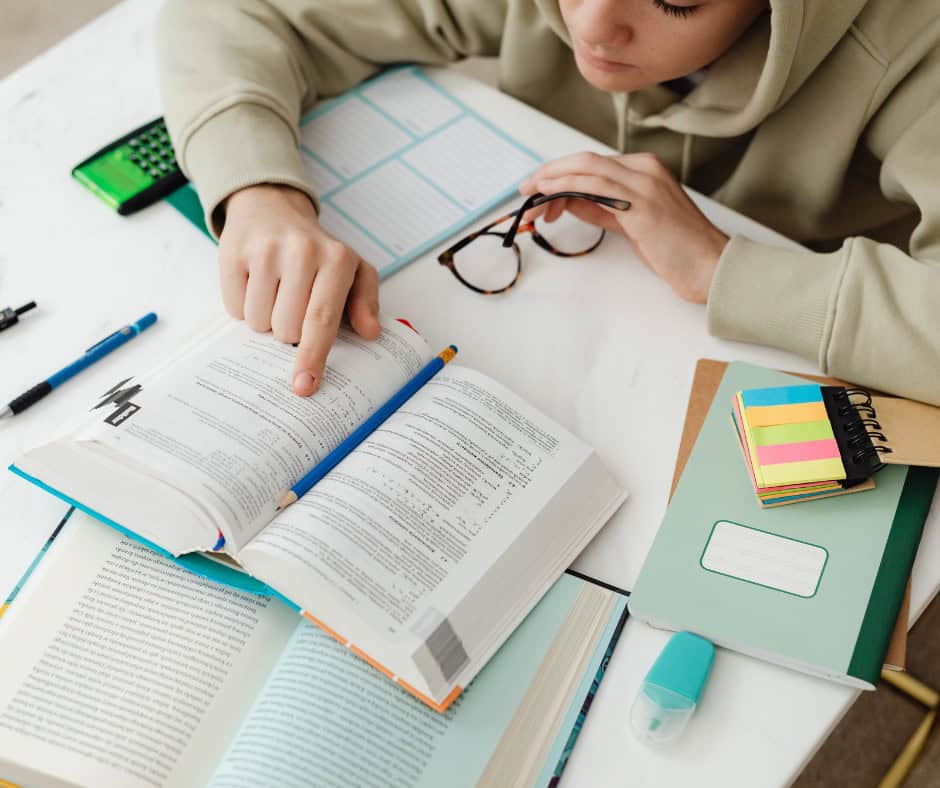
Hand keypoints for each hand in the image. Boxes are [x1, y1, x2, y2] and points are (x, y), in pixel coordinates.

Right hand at [219, 184, 380, 395]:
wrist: (272, 208)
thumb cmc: (318, 252)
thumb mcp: (353, 270)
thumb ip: (366, 302)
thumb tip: (371, 332)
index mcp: (336, 259)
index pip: (322, 319)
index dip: (313, 356)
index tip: (304, 385)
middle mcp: (301, 251)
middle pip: (287, 329)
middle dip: (289, 331)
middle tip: (294, 306)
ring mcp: (265, 251)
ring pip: (258, 323)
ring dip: (266, 320)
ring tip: (276, 292)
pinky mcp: (233, 253)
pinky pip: (234, 309)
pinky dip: (244, 307)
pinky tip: (255, 284)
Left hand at [519, 152, 728, 302]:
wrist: (710, 266)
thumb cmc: (676, 250)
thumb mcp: (632, 223)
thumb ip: (603, 208)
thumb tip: (570, 201)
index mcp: (646, 170)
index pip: (593, 164)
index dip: (561, 173)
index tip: (539, 189)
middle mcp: (645, 169)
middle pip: (585, 161)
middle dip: (550, 172)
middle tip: (525, 188)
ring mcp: (644, 183)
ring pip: (587, 168)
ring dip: (552, 179)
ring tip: (531, 195)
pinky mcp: (641, 203)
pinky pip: (596, 185)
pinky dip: (567, 185)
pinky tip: (549, 193)